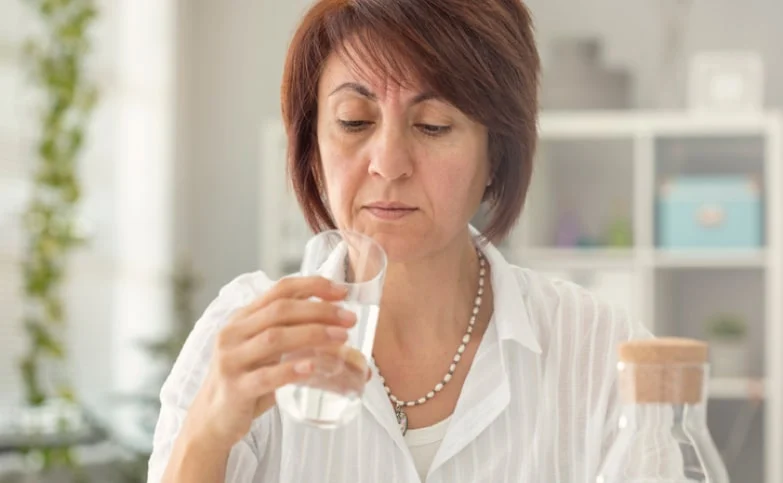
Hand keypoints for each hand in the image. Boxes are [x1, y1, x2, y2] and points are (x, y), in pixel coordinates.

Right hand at [186, 276, 368, 446]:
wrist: (213, 419)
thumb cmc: (247, 380)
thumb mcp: (265, 351)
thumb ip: (292, 335)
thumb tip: (342, 334)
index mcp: (243, 318)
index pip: (279, 290)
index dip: (312, 285)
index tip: (342, 291)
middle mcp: (233, 333)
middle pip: (280, 310)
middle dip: (319, 310)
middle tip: (349, 319)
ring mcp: (231, 360)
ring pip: (274, 338)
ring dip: (312, 334)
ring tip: (341, 338)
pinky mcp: (234, 389)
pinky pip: (265, 376)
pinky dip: (291, 370)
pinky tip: (312, 367)